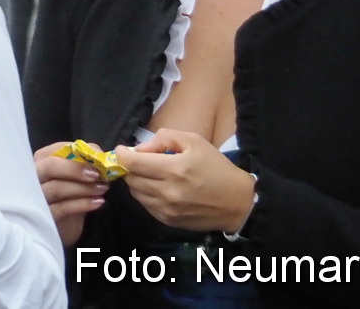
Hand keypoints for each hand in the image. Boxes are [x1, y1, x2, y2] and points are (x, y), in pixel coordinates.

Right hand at [32, 142, 108, 246]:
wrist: (63, 227)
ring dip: (83, 188)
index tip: (99, 157)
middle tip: (96, 174)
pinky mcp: (46, 217)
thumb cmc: (69, 197)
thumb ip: (83, 164)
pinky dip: (83, 204)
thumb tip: (98, 152)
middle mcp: (35, 177)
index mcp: (42, 162)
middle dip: (75, 168)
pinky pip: (63, 208)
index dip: (78, 151)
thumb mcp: (75, 179)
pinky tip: (98, 203)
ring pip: (57, 188)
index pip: (56, 150)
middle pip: (50, 166)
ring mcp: (38, 198)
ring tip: (103, 189)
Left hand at [116, 129, 255, 233]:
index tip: (123, 150)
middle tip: (139, 161)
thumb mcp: (194, 141)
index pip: (132, 163)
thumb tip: (140, 148)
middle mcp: (167, 192)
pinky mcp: (169, 221)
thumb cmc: (216, 167)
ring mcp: (167, 210)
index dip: (122, 155)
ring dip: (137, 182)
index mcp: (174, 170)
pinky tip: (159, 188)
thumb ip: (164, 138)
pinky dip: (146, 195)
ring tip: (150, 174)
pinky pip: (146, 206)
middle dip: (130, 168)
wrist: (237, 202)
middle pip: (131, 179)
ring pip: (136, 193)